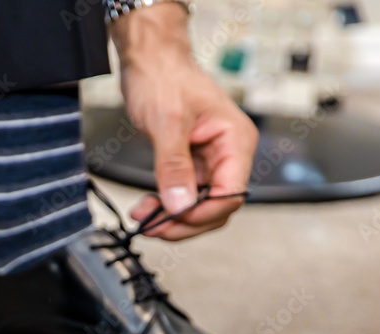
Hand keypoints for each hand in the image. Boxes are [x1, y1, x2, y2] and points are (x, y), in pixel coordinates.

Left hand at [109, 4, 258, 240]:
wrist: (151, 60)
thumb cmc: (165, 77)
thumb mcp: (167, 122)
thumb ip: (174, 166)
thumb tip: (180, 205)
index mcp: (235, 141)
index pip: (230, 193)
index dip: (204, 213)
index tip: (174, 219)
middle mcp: (228, 154)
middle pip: (216, 208)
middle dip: (185, 222)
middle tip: (153, 227)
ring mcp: (210, 161)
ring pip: (199, 206)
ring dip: (172, 217)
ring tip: (143, 217)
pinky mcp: (191, 164)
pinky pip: (184, 195)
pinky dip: (166, 205)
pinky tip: (147, 206)